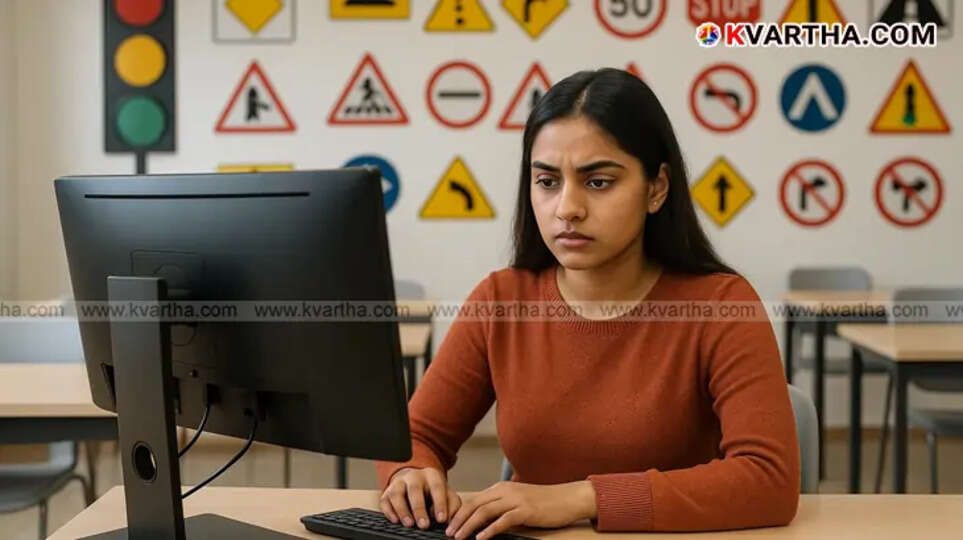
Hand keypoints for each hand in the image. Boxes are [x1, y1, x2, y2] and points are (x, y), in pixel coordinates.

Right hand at [380, 467, 462, 529]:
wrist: (413, 481)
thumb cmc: (432, 492)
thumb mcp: (446, 494)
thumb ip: (452, 505)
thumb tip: (450, 521)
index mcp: (432, 476)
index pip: (437, 488)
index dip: (440, 504)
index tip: (441, 519)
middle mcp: (414, 477)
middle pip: (415, 490)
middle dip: (419, 509)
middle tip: (424, 525)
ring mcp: (398, 483)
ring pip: (397, 494)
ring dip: (403, 510)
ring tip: (409, 524)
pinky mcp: (387, 493)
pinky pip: (385, 501)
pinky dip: (389, 511)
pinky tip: (395, 520)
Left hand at [446, 480, 596, 539]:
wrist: (567, 498)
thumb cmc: (543, 502)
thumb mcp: (517, 501)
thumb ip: (500, 507)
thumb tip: (482, 521)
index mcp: (501, 488)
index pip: (474, 500)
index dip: (459, 513)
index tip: (449, 526)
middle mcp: (505, 491)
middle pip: (475, 505)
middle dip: (459, 520)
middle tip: (449, 533)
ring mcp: (516, 499)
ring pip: (485, 511)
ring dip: (469, 526)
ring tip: (459, 537)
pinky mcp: (526, 510)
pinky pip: (503, 520)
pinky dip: (490, 530)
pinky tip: (481, 538)